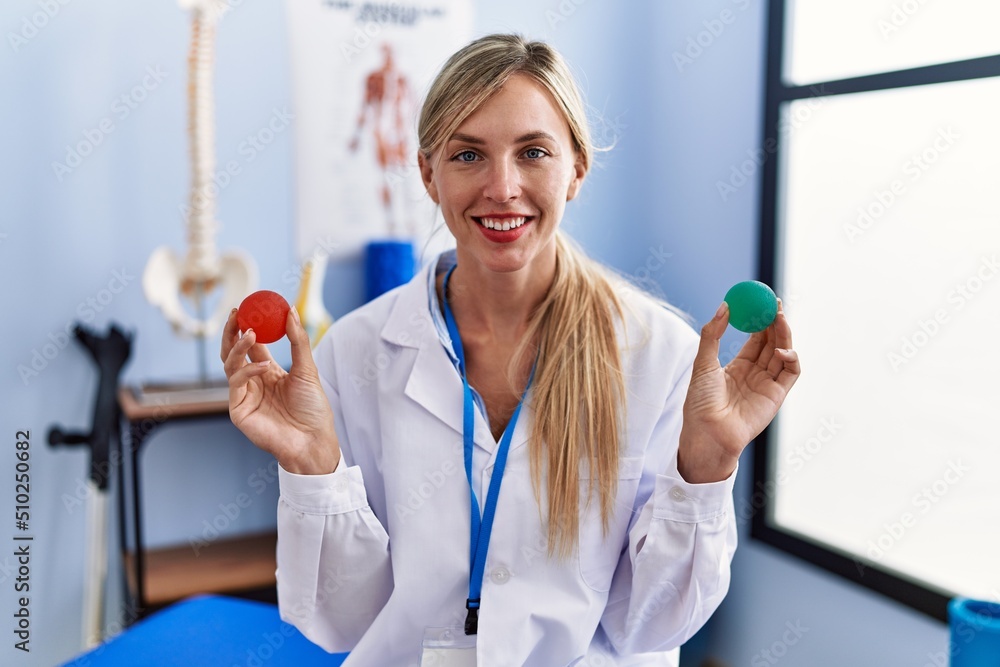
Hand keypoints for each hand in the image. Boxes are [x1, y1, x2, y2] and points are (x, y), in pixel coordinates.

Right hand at [220, 307, 339, 474]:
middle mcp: (253, 382)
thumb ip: (298, 340)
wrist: (312, 440)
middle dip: (232, 331)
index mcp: (268, 372)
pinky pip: (236, 382)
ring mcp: (243, 395)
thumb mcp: (308, 369)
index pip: (252, 345)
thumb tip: (290, 310)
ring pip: (229, 363)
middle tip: (237, 313)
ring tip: (250, 332)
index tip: (248, 306)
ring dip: (238, 346)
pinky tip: (264, 367)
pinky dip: (248, 371)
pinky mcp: (238, 409)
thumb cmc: (313, 409)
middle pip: (233, 351)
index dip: (248, 325)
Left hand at [678, 300, 799, 482]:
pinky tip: (781, 349)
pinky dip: (791, 357)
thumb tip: (724, 306)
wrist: (707, 432)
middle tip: (775, 303)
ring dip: (784, 334)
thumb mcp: (703, 363)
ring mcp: (767, 384)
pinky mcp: (777, 395)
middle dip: (776, 322)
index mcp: (738, 367)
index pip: (756, 339)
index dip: (761, 320)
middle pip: (772, 343)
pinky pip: (791, 372)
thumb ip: (713, 335)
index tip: (761, 301)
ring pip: (784, 353)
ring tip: (779, 317)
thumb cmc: (700, 402)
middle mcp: (756, 374)